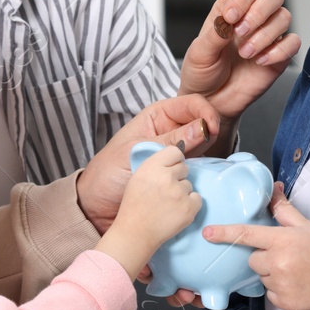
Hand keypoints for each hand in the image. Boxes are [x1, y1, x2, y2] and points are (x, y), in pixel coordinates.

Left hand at [77, 94, 220, 234]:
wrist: (98, 205)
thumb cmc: (108, 173)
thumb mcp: (138, 152)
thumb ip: (169, 141)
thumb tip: (202, 128)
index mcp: (158, 116)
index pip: (191, 103)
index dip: (205, 113)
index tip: (211, 129)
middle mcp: (170, 129)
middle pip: (201, 121)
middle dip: (209, 131)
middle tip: (208, 147)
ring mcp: (176, 151)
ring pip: (203, 143)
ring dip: (207, 151)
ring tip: (198, 162)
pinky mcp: (179, 171)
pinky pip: (198, 165)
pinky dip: (202, 169)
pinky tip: (198, 175)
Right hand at [96, 145, 201, 278]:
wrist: (135, 232)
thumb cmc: (134, 206)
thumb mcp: (138, 177)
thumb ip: (155, 165)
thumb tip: (175, 156)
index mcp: (152, 166)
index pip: (175, 151)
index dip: (173, 160)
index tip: (169, 169)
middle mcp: (166, 177)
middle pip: (184, 167)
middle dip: (177, 176)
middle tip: (165, 190)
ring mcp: (179, 193)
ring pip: (189, 184)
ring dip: (182, 192)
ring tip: (168, 203)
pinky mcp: (189, 208)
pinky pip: (197, 198)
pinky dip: (190, 204)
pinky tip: (176, 210)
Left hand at [178, 0, 301, 134]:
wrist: (211, 101)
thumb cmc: (202, 73)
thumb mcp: (199, 53)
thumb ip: (214, 34)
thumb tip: (228, 20)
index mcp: (231, 9)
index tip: (229, 19)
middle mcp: (252, 18)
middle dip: (259, 12)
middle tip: (240, 33)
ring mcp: (268, 36)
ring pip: (284, 17)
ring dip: (264, 35)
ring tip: (244, 54)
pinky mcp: (279, 55)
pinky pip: (293, 43)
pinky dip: (279, 51)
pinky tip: (260, 62)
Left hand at [202, 183, 309, 309]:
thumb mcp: (306, 225)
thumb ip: (284, 210)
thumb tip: (273, 189)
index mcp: (283, 240)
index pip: (247, 235)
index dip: (224, 233)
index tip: (207, 233)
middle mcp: (280, 262)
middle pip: (252, 260)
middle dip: (264, 257)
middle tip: (287, 256)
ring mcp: (282, 284)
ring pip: (261, 277)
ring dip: (272, 274)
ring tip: (295, 270)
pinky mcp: (285, 302)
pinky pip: (269, 294)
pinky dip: (279, 290)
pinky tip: (296, 283)